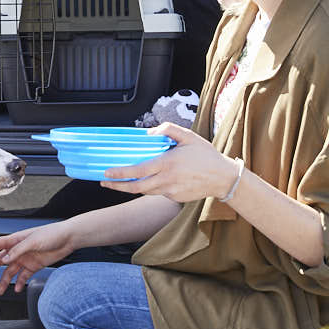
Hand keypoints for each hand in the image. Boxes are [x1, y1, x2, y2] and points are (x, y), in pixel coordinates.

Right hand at [0, 220, 76, 294]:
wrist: (67, 239)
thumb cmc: (51, 234)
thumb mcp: (32, 241)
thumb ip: (17, 250)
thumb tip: (4, 259)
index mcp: (14, 240)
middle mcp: (18, 250)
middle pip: (0, 261)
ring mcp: (25, 259)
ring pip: (10, 272)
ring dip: (5, 281)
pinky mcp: (33, 266)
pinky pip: (23, 276)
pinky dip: (19, 283)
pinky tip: (16, 289)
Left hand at [100, 123, 239, 202]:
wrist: (223, 178)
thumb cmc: (206, 156)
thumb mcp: (189, 136)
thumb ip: (169, 130)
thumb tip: (150, 133)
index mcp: (167, 163)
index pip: (138, 171)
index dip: (120, 174)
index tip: (107, 173)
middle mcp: (167, 180)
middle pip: (136, 187)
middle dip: (117, 186)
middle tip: (105, 182)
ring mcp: (171, 191)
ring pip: (145, 191)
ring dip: (131, 188)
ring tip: (120, 182)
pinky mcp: (175, 198)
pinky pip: (158, 193)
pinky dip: (150, 187)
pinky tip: (149, 181)